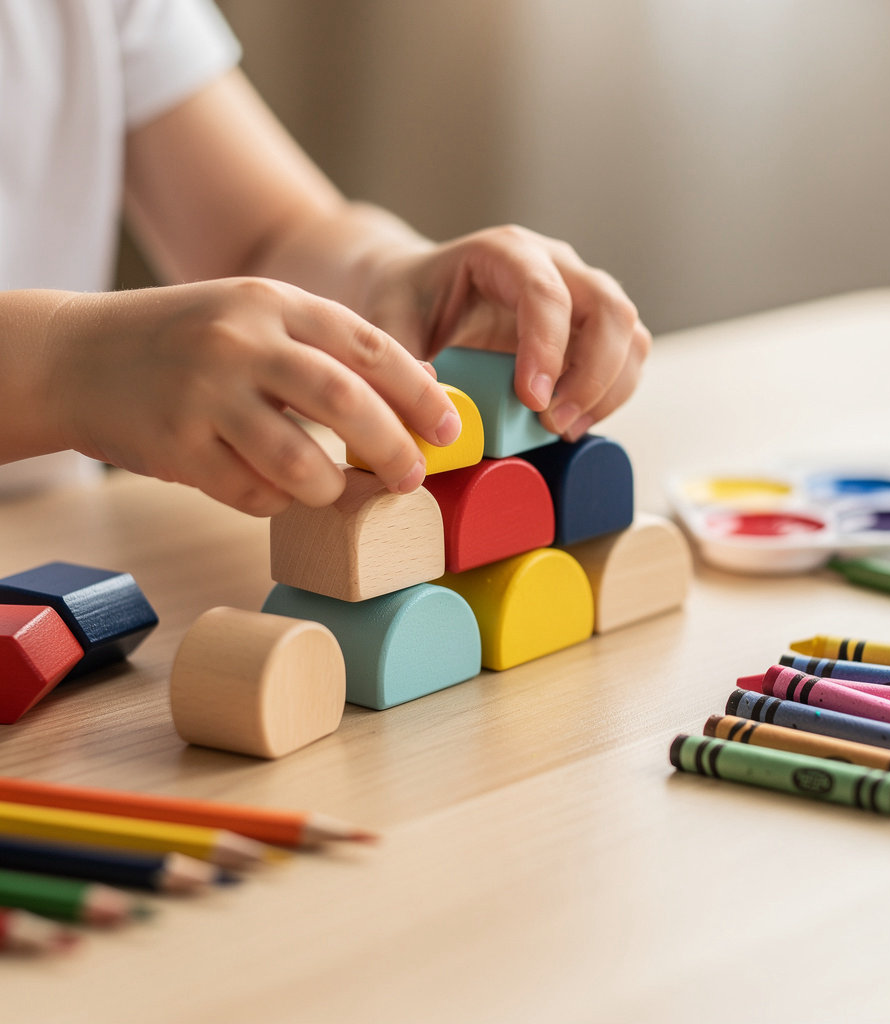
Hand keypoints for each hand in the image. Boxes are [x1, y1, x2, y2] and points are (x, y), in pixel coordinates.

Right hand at [43, 278, 461, 515]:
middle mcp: (241, 340)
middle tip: (412, 477)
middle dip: (391, 446)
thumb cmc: (188, 341)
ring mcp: (204, 394)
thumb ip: (328, 345)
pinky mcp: (176, 446)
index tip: (448, 429)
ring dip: (331, 488)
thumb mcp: (256, 316)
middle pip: (342, 400)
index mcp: (273, 301)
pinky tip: (273, 492)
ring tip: (337, 492)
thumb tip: (418, 385)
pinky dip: (275, 502)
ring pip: (298, 460)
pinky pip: (250, 492)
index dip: (418, 393)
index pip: (367, 346)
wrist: (77, 356)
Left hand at [362, 225, 651, 440]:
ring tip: (562, 429)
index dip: (547, 347)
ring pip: (628, 334)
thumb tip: (440, 399)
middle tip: (553, 424)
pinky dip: (610, 395)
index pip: (546, 292)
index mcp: (505, 252)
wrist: (420, 291)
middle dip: (592, 375)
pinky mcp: (589, 328)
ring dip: (608, 390)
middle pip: (608, 308)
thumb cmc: (407, 301)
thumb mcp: (390, 322)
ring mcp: (579, 294)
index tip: (532, 400)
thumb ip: (404, 357)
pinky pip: (625, 357)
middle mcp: (554, 264)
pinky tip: (572, 423)